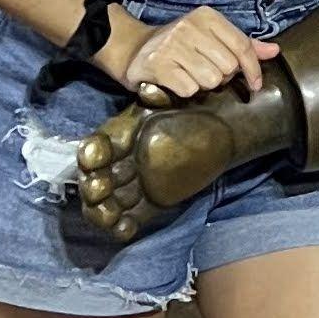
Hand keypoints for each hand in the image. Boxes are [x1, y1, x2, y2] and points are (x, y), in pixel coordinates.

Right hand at [72, 86, 288, 243]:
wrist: (226, 128)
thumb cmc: (200, 107)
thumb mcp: (181, 97)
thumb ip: (163, 95)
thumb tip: (147, 89)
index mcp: (124, 134)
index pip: (99, 145)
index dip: (91, 151)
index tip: (93, 155)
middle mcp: (125, 160)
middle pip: (97, 177)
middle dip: (92, 184)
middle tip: (98, 187)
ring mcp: (138, 183)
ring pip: (109, 201)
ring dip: (102, 211)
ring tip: (109, 215)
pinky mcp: (153, 202)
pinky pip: (131, 218)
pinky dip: (123, 227)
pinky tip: (125, 229)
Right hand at [122, 5, 280, 104]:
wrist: (135, 50)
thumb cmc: (181, 45)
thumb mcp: (211, 37)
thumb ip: (243, 44)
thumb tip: (274, 50)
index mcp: (207, 16)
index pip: (242, 46)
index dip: (253, 69)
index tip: (255, 84)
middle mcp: (189, 26)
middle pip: (228, 66)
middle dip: (222, 76)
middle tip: (207, 72)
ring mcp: (172, 45)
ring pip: (211, 80)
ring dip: (203, 85)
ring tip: (191, 75)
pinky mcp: (157, 65)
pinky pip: (189, 89)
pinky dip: (186, 91)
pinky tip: (177, 82)